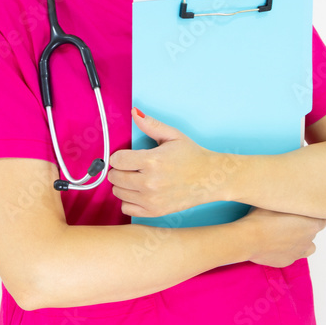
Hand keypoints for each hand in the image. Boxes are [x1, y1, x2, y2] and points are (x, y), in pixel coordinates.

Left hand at [108, 108, 239, 217]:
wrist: (210, 179)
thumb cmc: (192, 156)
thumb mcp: (173, 135)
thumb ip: (151, 124)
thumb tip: (134, 112)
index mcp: (152, 161)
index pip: (117, 160)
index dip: (119, 156)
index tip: (126, 156)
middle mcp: (150, 182)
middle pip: (115, 177)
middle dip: (120, 170)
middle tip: (132, 167)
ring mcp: (151, 200)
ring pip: (118, 193)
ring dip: (123, 185)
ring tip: (137, 178)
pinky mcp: (154, 212)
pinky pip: (126, 208)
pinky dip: (129, 200)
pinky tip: (139, 192)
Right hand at [237, 206, 325, 267]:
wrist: (249, 239)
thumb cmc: (261, 218)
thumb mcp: (276, 199)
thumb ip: (289, 198)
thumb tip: (290, 191)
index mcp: (312, 223)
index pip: (322, 217)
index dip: (311, 212)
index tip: (302, 208)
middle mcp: (309, 239)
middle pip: (313, 230)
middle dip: (303, 225)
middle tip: (289, 218)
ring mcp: (298, 252)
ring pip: (306, 245)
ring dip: (299, 239)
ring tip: (285, 232)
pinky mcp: (287, 261)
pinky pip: (291, 254)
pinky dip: (286, 249)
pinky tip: (275, 242)